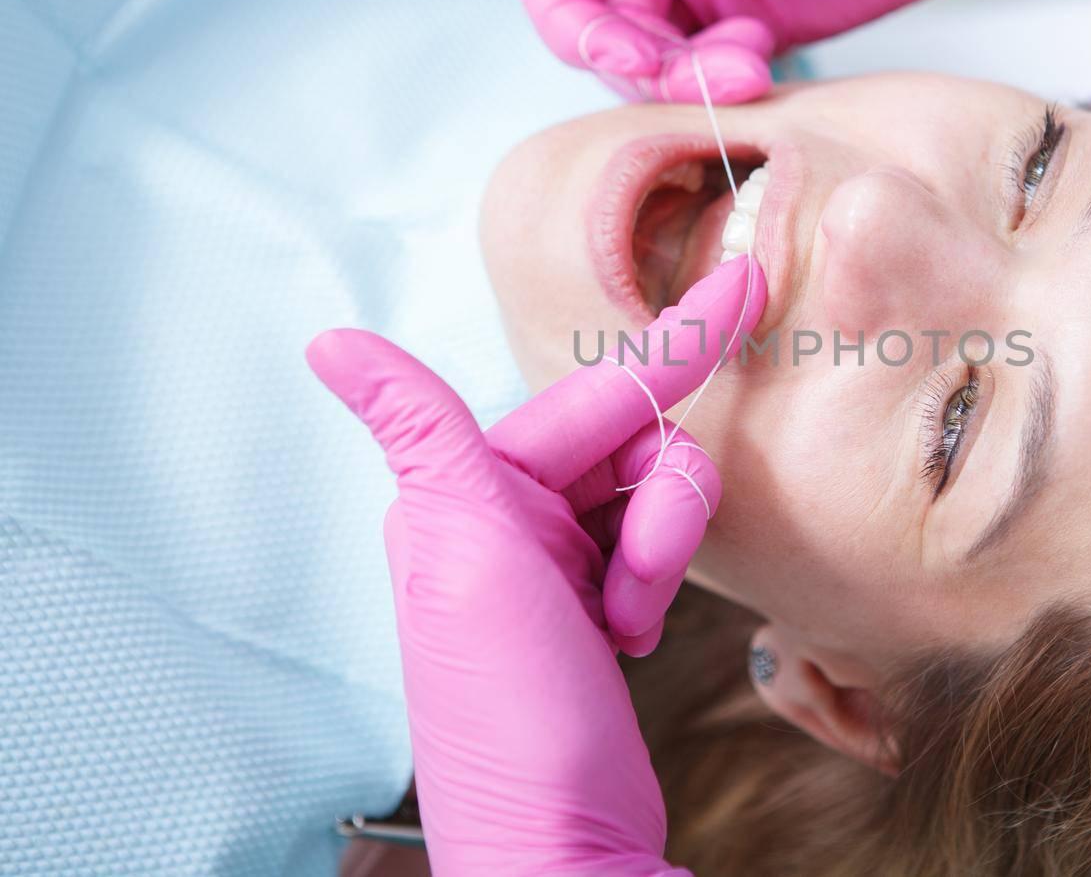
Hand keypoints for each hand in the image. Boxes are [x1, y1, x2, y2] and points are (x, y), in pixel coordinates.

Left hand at [307, 255, 764, 875]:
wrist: (564, 849)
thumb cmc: (510, 720)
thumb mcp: (464, 558)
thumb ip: (424, 435)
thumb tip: (330, 342)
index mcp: (468, 494)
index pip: (591, 397)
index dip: (677, 345)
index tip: (746, 283)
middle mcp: (507, 520)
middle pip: (635, 445)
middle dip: (661, 510)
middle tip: (638, 590)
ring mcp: (557, 565)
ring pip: (657, 494)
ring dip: (662, 554)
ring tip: (629, 626)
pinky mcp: (599, 608)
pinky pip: (658, 547)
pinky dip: (663, 582)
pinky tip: (634, 636)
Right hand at [498, 0, 1090, 102]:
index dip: (574, 21)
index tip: (627, 54)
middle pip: (599, 22)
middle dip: (643, 59)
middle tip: (717, 70)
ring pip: (652, 56)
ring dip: (689, 76)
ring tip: (757, 62)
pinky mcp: (754, 18)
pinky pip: (706, 70)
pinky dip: (724, 81)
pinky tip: (767, 59)